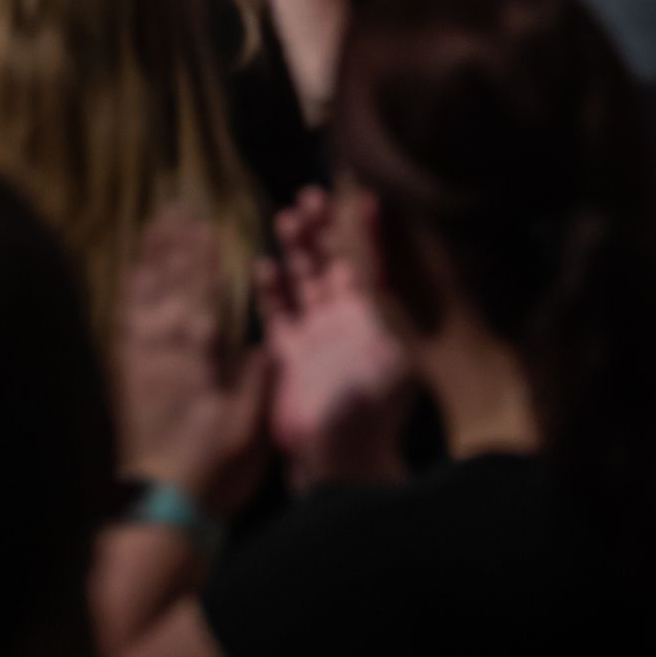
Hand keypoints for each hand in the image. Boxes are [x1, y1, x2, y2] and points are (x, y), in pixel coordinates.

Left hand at [117, 210, 271, 516]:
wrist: (161, 505)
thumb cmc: (215, 466)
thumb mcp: (251, 424)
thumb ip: (257, 377)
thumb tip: (264, 340)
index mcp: (201, 354)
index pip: (203, 291)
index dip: (203, 255)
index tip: (204, 221)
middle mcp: (167, 348)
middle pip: (170, 283)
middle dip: (174, 244)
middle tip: (174, 207)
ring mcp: (142, 362)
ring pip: (145, 297)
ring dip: (149, 260)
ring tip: (151, 227)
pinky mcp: (127, 379)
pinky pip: (126, 323)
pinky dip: (129, 296)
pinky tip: (129, 279)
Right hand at [261, 190, 411, 485]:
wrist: (341, 461)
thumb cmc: (374, 411)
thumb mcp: (390, 357)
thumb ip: (382, 313)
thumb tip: (383, 271)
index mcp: (375, 318)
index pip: (371, 263)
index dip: (367, 232)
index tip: (363, 196)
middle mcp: (345, 321)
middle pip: (332, 263)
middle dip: (322, 231)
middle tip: (309, 195)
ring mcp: (316, 337)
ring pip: (303, 281)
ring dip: (296, 251)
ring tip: (287, 217)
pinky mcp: (289, 356)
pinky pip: (278, 315)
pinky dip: (271, 291)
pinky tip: (264, 265)